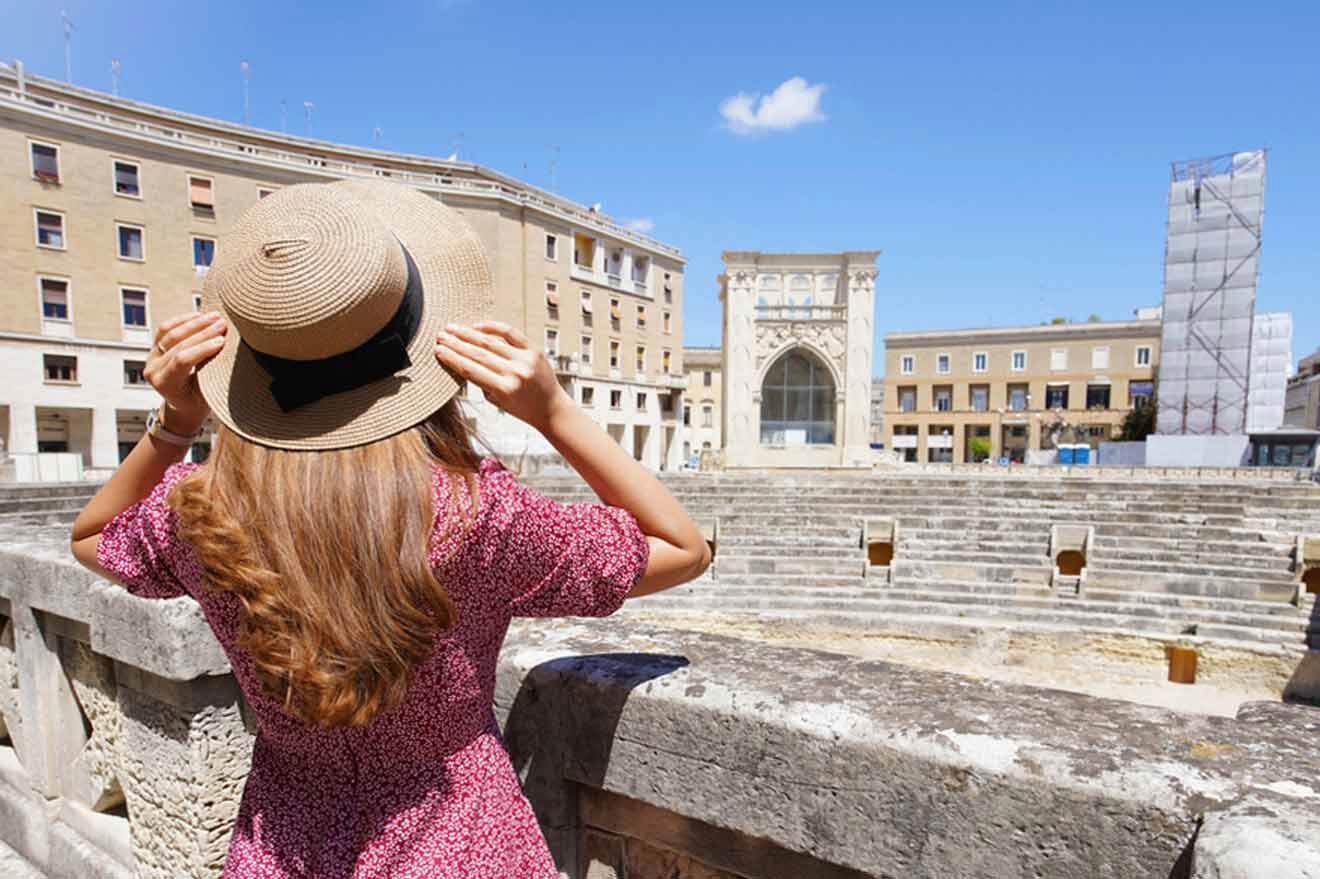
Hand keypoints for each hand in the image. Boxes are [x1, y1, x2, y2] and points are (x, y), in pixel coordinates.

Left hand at [144, 311, 226, 433]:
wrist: (183, 405)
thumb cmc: (198, 403)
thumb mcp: (207, 396)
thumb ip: (212, 375)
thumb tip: (229, 353)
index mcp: (165, 385)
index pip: (182, 360)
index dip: (202, 348)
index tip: (222, 341)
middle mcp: (153, 369)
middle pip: (177, 344)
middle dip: (202, 332)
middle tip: (222, 324)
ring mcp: (151, 357)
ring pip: (170, 333)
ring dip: (194, 322)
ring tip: (214, 316)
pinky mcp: (155, 347)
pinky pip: (165, 328)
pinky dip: (183, 319)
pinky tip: (200, 315)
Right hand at [435, 320, 571, 430]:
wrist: (551, 408)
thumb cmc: (522, 407)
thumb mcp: (496, 402)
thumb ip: (481, 382)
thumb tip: (461, 359)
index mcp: (504, 389)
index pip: (471, 370)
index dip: (452, 359)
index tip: (438, 351)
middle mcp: (515, 373)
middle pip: (477, 354)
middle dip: (456, 344)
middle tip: (440, 336)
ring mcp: (525, 359)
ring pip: (490, 342)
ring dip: (468, 334)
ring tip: (452, 329)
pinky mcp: (534, 349)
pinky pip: (510, 333)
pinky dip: (493, 327)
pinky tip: (477, 326)